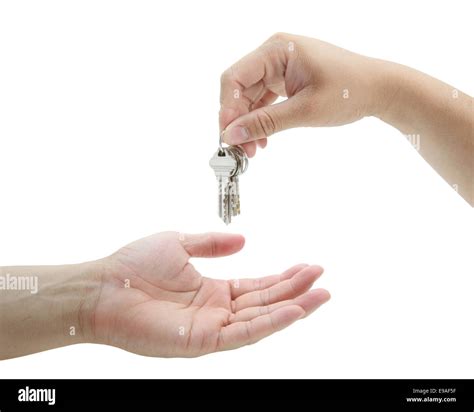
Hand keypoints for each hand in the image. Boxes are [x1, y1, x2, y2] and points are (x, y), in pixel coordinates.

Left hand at [92, 232, 329, 356]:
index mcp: (212, 291)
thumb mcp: (179, 243)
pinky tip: (292, 310)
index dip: (283, 278)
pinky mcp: (202, 340)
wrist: (103, 286)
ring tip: (319, 295)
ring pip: (261, 320)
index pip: (257, 287)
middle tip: (322, 278)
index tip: (306, 266)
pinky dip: (270, 323)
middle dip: (295, 291)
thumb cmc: (133, 266)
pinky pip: (243, 334)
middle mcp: (216, 311)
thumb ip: (212, 243)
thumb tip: (244, 240)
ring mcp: (211, 328)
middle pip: (265, 303)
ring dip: (292, 308)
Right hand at [220, 33, 384, 156]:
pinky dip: (261, 120)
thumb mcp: (305, 110)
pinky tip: (263, 139)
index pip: (235, 77)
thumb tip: (232, 135)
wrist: (379, 89)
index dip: (227, 108)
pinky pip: (264, 101)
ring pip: (250, 98)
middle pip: (240, 89)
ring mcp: (280, 68)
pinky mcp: (286, 80)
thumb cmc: (349, 91)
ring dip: (249, 124)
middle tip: (240, 149)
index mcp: (277, 50)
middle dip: (238, 121)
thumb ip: (266, 123)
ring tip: (253, 150)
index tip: (227, 136)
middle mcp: (274, 55)